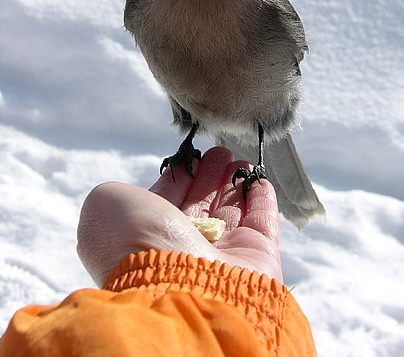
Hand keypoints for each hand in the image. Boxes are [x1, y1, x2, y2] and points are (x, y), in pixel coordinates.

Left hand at [77, 147, 281, 286]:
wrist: (182, 287)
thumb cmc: (138, 242)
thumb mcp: (105, 205)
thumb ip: (116, 193)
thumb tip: (135, 197)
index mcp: (149, 238)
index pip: (169, 199)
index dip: (181, 175)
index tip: (192, 154)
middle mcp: (185, 248)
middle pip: (202, 203)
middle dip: (210, 175)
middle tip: (220, 151)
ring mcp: (223, 255)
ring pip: (231, 211)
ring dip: (236, 182)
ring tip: (240, 159)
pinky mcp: (258, 257)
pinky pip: (263, 220)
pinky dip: (262, 197)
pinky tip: (260, 178)